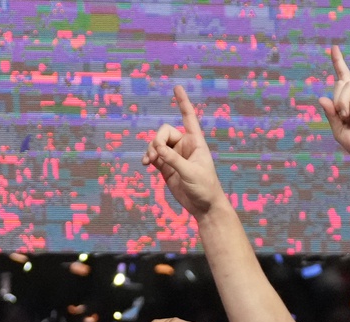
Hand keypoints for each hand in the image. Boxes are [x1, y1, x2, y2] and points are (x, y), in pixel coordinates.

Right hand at [143, 86, 228, 219]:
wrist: (203, 206)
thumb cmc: (204, 187)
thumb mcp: (190, 173)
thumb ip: (173, 160)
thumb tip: (156, 148)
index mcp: (196, 141)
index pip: (188, 117)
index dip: (183, 102)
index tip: (177, 87)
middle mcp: (184, 146)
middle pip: (164, 132)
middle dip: (157, 140)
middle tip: (155, 154)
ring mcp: (174, 156)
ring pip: (157, 144)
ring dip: (150, 150)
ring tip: (148, 161)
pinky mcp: (166, 167)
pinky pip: (153, 156)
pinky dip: (147, 157)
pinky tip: (145, 163)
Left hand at [316, 46, 349, 175]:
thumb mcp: (340, 132)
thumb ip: (331, 115)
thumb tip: (322, 97)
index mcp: (349, 104)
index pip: (343, 79)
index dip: (338, 63)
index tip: (333, 48)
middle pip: (341, 84)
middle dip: (336, 99)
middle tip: (342, 116)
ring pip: (349, 87)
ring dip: (343, 103)